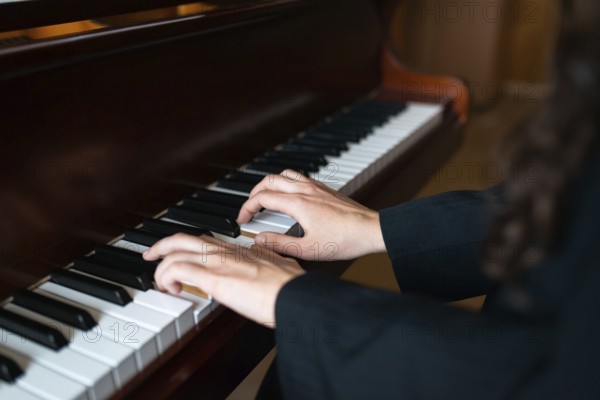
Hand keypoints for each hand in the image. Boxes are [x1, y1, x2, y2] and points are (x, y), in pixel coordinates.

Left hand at [143, 233, 304, 324]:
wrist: (294, 294)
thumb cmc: (290, 286)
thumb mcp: (280, 263)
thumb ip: (269, 257)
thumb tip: (267, 256)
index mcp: (239, 250)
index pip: (204, 240)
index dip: (187, 247)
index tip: (178, 255)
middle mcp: (225, 251)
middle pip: (183, 239)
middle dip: (161, 247)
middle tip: (151, 256)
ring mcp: (218, 262)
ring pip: (174, 253)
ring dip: (162, 269)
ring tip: (163, 284)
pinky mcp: (213, 277)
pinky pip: (176, 270)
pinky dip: (166, 278)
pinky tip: (172, 290)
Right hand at [237, 170, 385, 260]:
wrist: (371, 230)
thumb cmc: (345, 240)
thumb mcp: (308, 250)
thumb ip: (280, 244)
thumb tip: (260, 240)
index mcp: (298, 204)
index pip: (263, 198)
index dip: (247, 207)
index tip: (243, 219)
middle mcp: (305, 190)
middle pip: (270, 180)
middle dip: (254, 193)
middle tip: (250, 208)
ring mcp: (316, 187)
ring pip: (285, 174)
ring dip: (270, 184)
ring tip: (265, 198)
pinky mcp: (325, 189)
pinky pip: (299, 177)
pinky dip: (286, 182)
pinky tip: (290, 196)